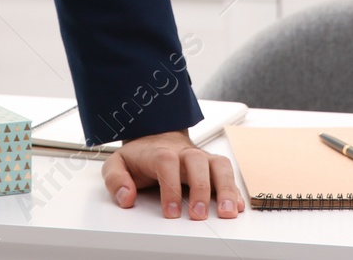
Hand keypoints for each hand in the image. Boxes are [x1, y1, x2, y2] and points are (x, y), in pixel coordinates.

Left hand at [102, 130, 243, 219]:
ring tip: (228, 212)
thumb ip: (116, 179)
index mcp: (159, 151)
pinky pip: (228, 174)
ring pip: (218, 165)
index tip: (170, 211)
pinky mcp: (213, 167)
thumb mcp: (117, 163)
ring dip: (225, 188)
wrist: (157, 137)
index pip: (166, 162)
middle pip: (196, 161)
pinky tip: (237, 206)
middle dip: (200, 189)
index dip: (170, 187)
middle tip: (198, 215)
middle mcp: (184, 153)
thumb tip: (126, 197)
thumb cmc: (140, 156)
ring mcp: (201, 158)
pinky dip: (235, 190)